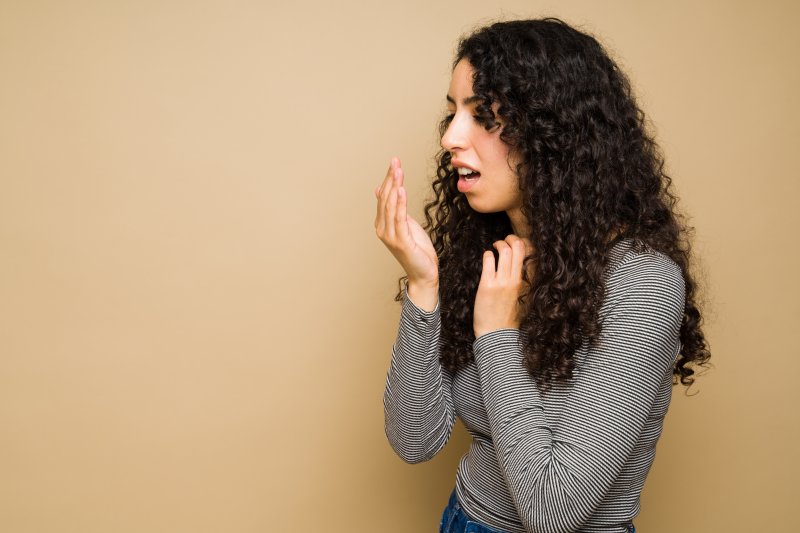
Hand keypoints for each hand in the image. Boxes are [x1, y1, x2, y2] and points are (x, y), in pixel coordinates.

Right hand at [374, 157, 438, 286]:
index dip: (388, 179)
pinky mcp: (400, 241)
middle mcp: (382, 229)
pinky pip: (399, 218)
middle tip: (395, 161)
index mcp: (383, 224)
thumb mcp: (407, 224)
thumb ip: (396, 208)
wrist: (424, 273)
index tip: (394, 163)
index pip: (383, 197)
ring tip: (398, 171)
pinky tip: (401, 189)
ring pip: (390, 205)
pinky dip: (400, 202)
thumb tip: (384, 190)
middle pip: (385, 198)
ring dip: (394, 186)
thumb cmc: (418, 250)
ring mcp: (390, 236)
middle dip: (390, 178)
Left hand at [473, 234, 533, 337]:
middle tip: (503, 241)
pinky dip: (487, 255)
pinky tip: (486, 258)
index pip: (528, 254)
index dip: (522, 243)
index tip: (514, 243)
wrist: (496, 334)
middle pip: (518, 248)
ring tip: (494, 248)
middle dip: (510, 239)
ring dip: (498, 244)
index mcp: (524, 282)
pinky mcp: (487, 285)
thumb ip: (519, 281)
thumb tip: (517, 267)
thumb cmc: (506, 317)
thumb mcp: (519, 296)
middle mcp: (514, 280)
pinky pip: (488, 261)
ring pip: (504, 252)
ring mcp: (501, 282)